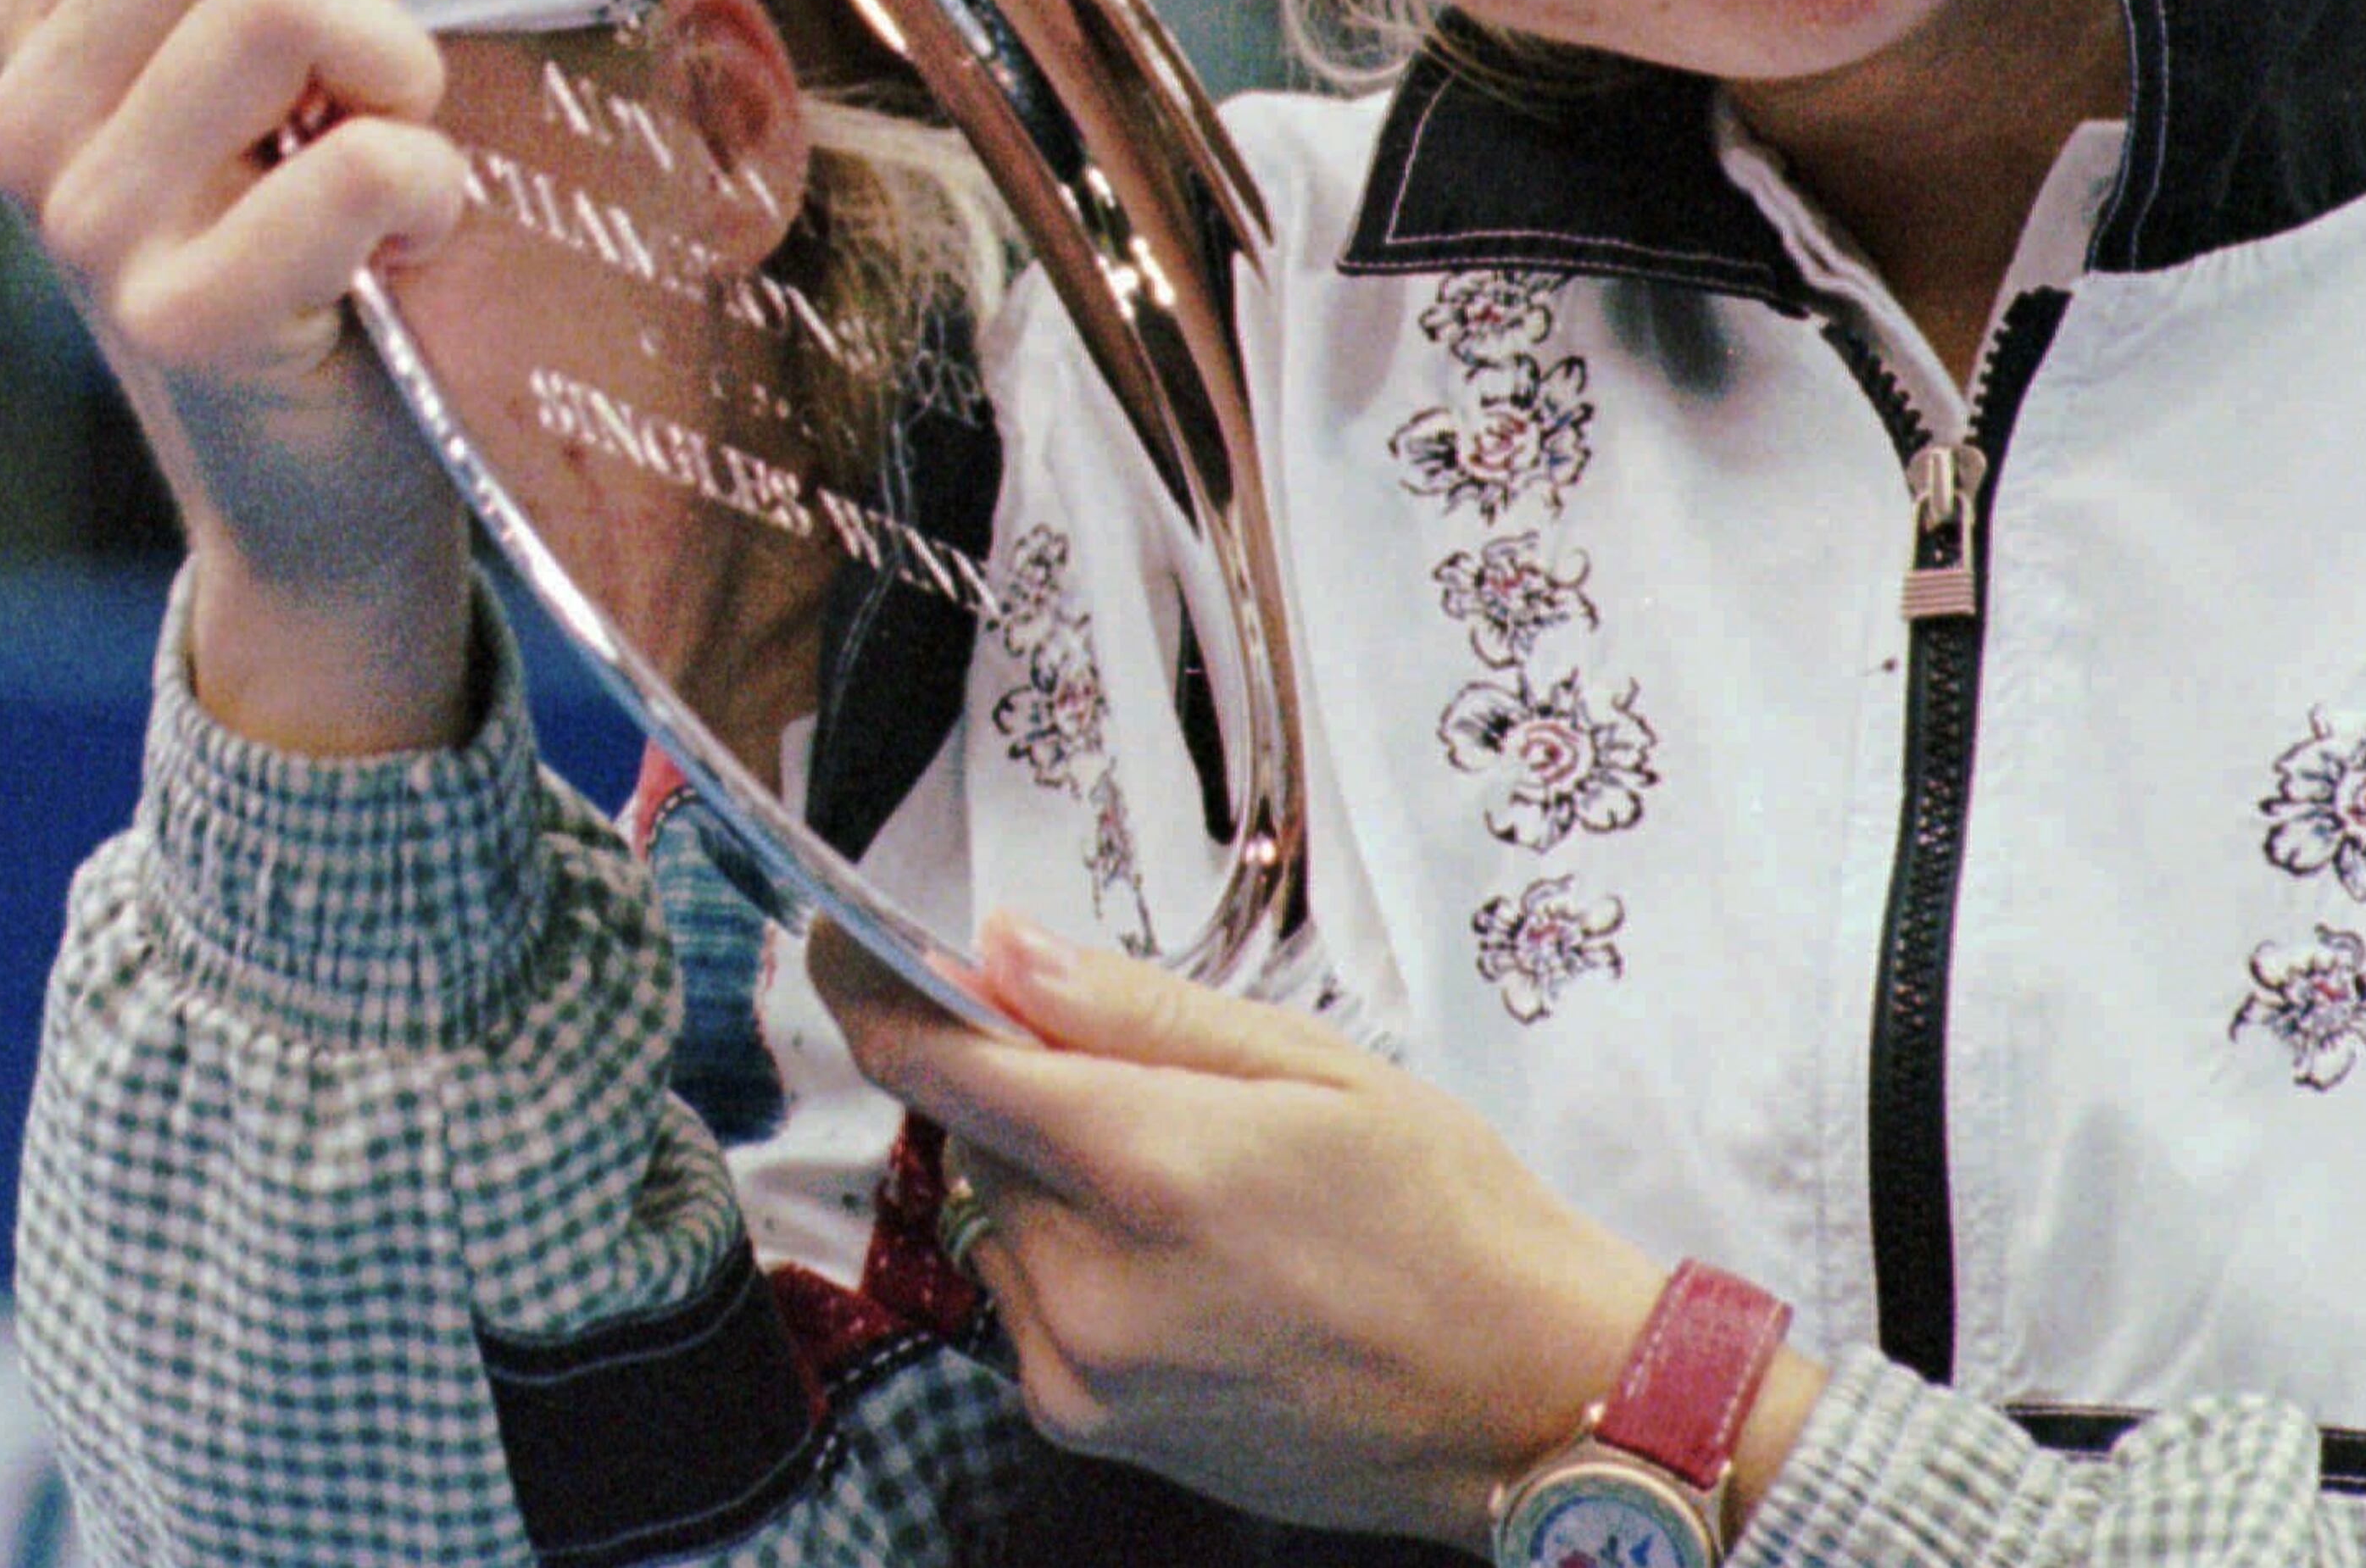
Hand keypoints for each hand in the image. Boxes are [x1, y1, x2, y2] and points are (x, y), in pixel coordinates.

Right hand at [0, 0, 476, 750]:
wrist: (322, 490)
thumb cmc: (323, 238)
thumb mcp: (256, 68)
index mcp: (39, 16)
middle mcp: (30, 111)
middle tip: (380, 83)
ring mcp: (90, 223)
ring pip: (287, 3)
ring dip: (405, 74)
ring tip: (394, 157)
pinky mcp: (186, 322)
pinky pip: (367, 164)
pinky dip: (438, 189)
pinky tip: (410, 246)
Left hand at [814, 916, 1824, 1547]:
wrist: (1524, 1400)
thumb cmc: (1446, 1213)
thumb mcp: (1316, 1066)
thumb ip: (1140, 1011)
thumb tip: (1004, 949)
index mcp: (1150, 1168)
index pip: (945, 1062)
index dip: (877, 987)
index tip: (840, 933)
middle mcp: (1089, 1286)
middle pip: (977, 1136)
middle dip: (1029, 1082)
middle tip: (1155, 1077)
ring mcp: (1081, 1375)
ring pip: (999, 1217)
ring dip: (1051, 1174)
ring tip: (1201, 1178)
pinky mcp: (1088, 1431)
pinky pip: (1029, 1300)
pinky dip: (1073, 1254)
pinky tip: (1191, 1255)